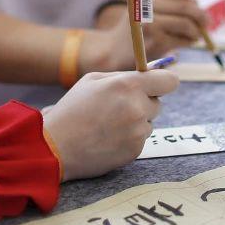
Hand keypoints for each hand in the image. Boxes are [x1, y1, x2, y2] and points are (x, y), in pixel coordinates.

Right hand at [44, 70, 179, 180]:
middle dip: (144, 102)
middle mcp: (137, 107)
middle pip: (158, 102)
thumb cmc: (72, 110)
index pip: (169, 81)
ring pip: (149, 122)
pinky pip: (140, 139)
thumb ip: (122, 76)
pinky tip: (108, 138)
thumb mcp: (92, 80)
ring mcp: (137, 131)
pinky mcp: (135, 150)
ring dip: (136, 122)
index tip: (160, 84)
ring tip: (109, 124)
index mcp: (127, 85)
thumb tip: (147, 74)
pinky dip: (129, 138)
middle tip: (119, 107)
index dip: (165, 81)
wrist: (56, 147)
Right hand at [141, 0, 206, 55]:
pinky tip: (188, 42)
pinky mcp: (156, 42)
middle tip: (207, 21)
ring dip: (196, 30)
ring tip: (196, 34)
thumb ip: (166, 1)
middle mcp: (144, 6)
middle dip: (200, 14)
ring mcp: (150, 24)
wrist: (115, 52)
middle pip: (184, 5)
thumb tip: (196, 3)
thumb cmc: (137, 29)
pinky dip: (190, 41)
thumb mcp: (144, 8)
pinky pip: (183, 39)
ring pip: (186, 23)